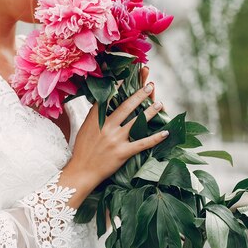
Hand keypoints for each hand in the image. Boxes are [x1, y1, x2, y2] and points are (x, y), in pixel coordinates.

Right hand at [59, 84, 167, 207]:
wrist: (82, 171)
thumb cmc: (82, 150)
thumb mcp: (84, 128)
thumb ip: (94, 115)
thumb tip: (101, 101)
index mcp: (95, 120)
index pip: (108, 99)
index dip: (118, 86)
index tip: (127, 76)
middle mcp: (106, 127)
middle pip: (126, 107)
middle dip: (140, 94)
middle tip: (150, 85)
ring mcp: (115, 140)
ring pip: (137, 122)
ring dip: (150, 112)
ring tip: (159, 103)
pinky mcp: (123, 153)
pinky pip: (142, 143)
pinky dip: (155, 138)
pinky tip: (165, 132)